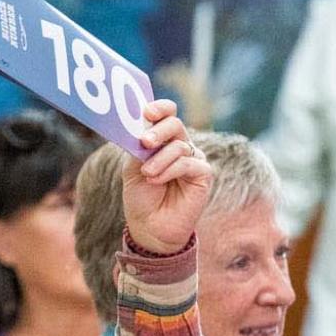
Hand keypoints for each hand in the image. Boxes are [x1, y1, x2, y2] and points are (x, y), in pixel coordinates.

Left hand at [120, 99, 213, 253]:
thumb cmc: (141, 198)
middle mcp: (180, 146)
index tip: (147, 112)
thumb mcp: (132, 168)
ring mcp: (193, 159)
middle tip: (145, 142)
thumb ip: (137, 147)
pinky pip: (188, 163)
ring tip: (147, 174)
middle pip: (175, 124)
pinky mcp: (203, 175)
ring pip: (179, 145)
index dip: (160, 108)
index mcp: (162, 140)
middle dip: (159, 130)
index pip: (167, 114)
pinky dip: (170, 170)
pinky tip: (156, 180)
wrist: (149, 227)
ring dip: (159, 159)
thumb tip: (139, 127)